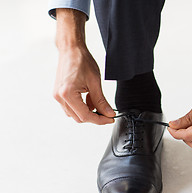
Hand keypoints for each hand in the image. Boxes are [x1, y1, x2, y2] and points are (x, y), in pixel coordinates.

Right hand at [53, 8, 114, 123]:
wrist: (71, 49)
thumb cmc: (81, 60)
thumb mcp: (95, 83)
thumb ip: (101, 101)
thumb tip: (109, 113)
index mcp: (67, 94)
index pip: (85, 116)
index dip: (100, 120)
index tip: (110, 119)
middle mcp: (59, 97)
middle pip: (79, 118)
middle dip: (95, 117)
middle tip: (107, 113)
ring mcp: (58, 96)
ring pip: (75, 114)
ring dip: (88, 112)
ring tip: (97, 101)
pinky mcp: (59, 94)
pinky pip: (71, 107)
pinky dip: (82, 107)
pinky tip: (90, 98)